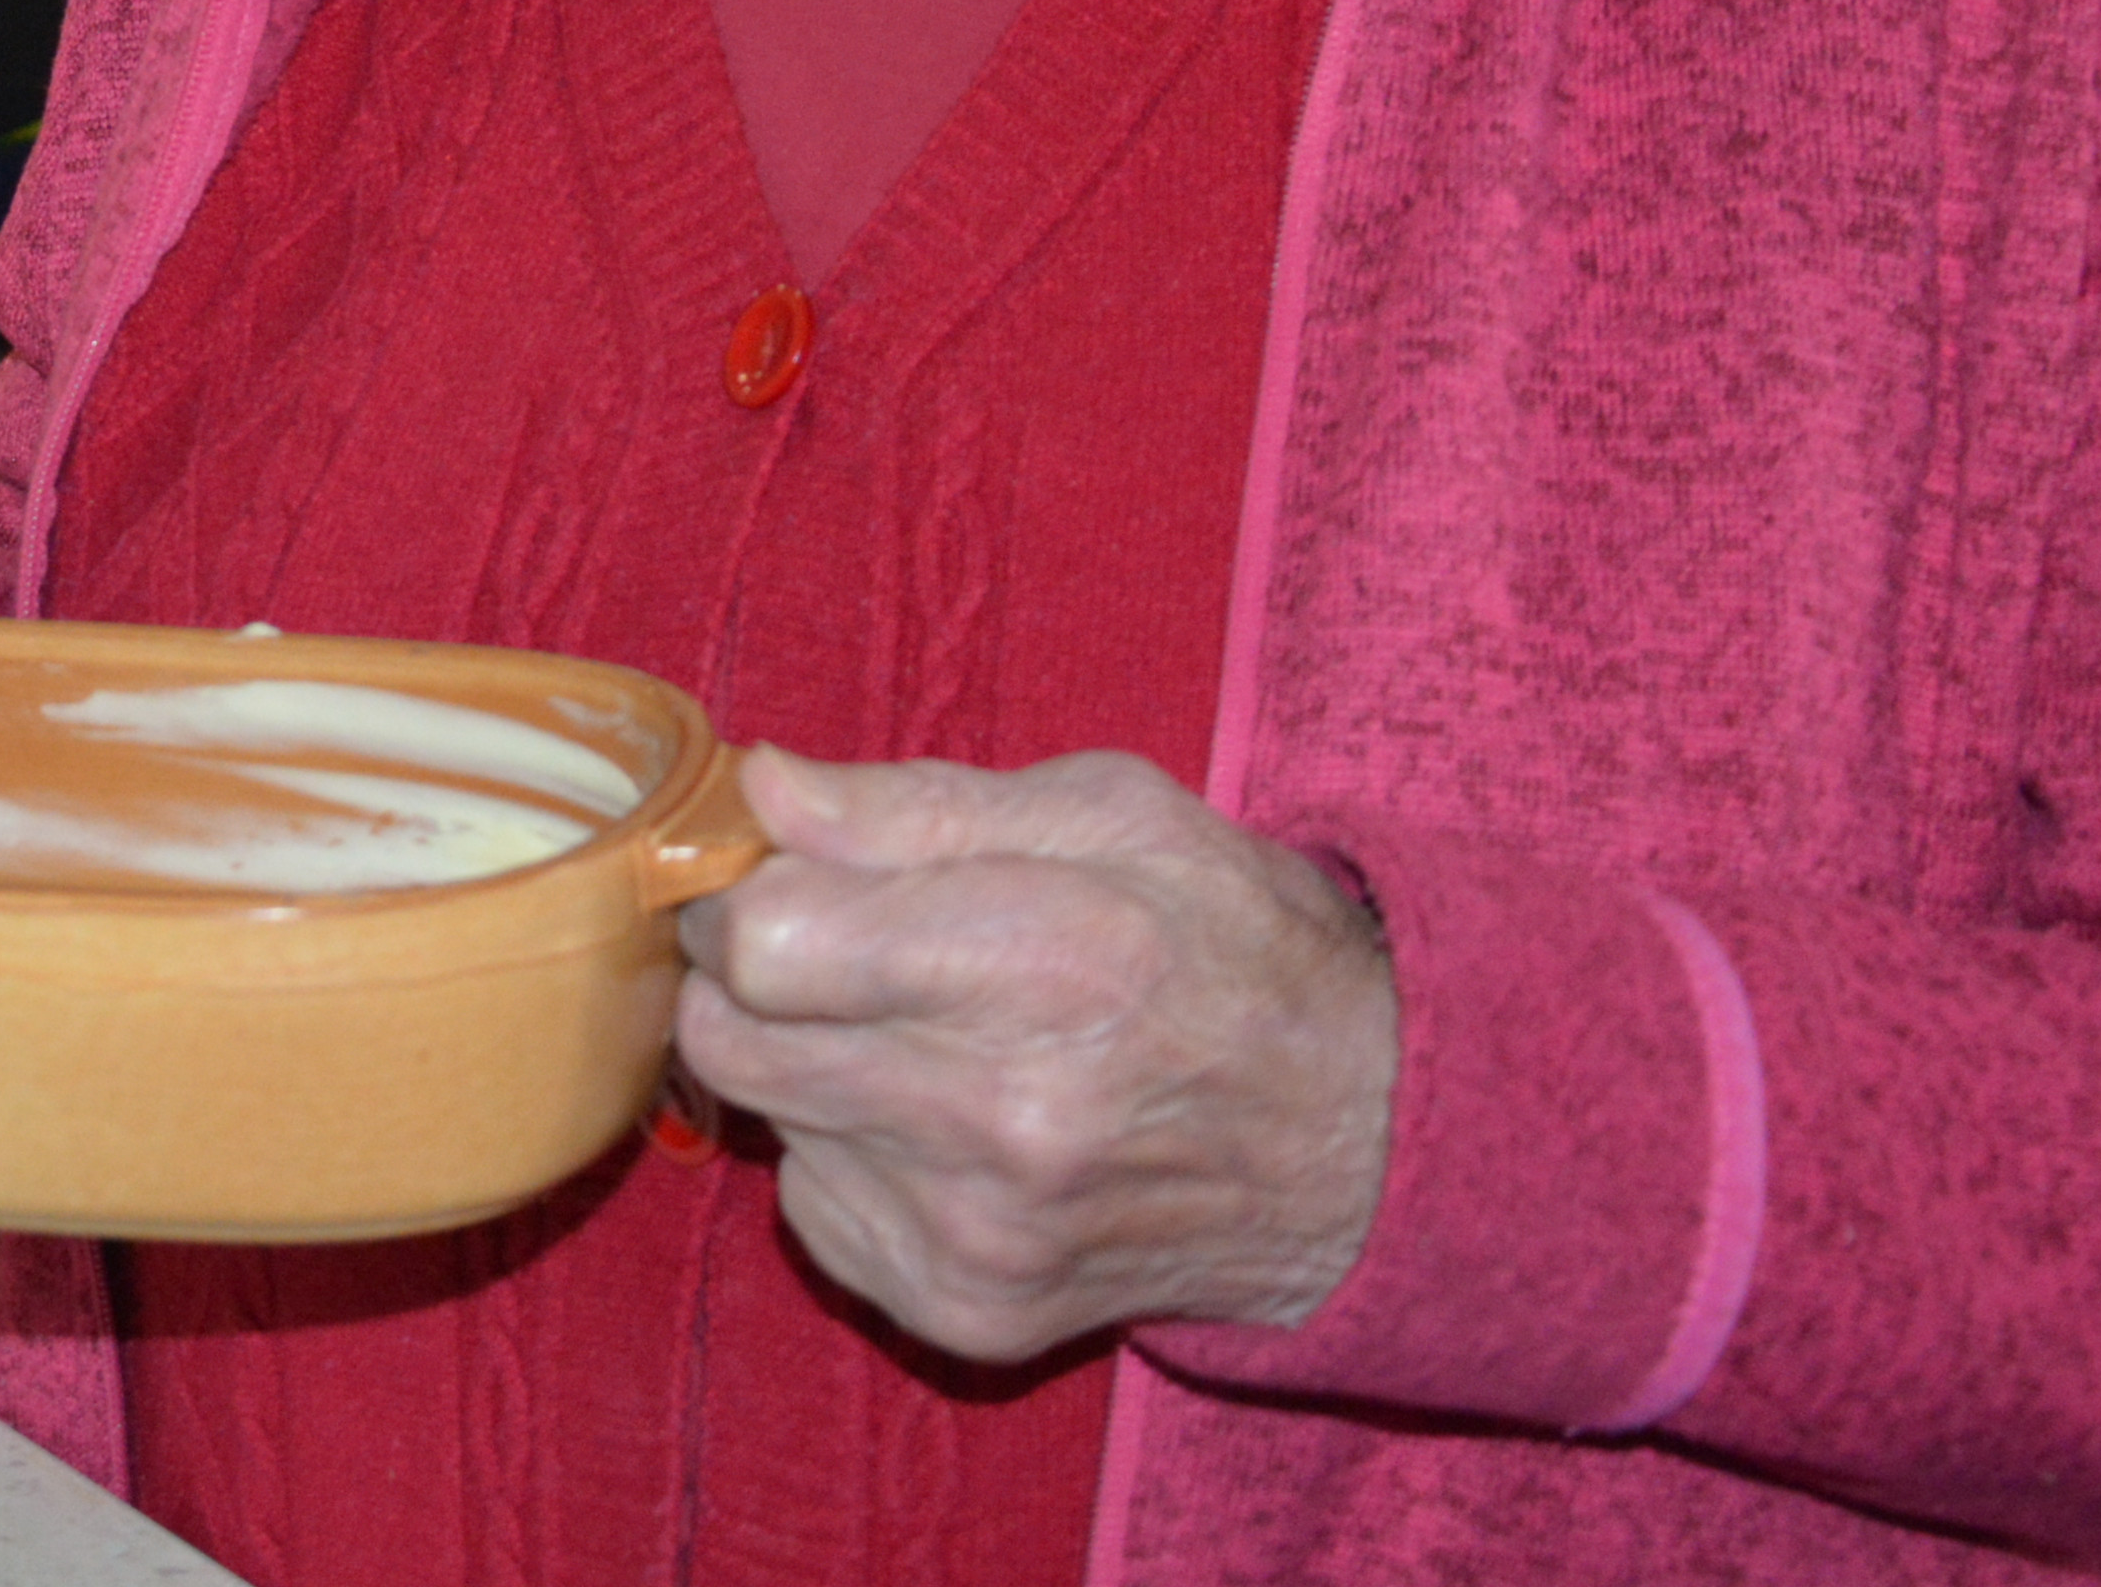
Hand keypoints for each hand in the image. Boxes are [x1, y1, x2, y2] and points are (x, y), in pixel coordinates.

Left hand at [665, 746, 1396, 1357]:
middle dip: (748, 980)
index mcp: (1042, 962)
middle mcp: (1003, 1117)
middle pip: (736, 1040)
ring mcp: (982, 1233)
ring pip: (770, 1122)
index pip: (768, 943)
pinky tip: (945, 1128)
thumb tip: (762, 788)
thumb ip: (916, 804)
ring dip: (808, 1068)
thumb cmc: (1237, 949)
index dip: (748, 896)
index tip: (780, 879)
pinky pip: (817, 1212)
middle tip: (826, 951)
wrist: (1365, 1148)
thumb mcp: (1114, 816)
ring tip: (921, 1038)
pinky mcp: (971, 1311)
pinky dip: (851, 1159)